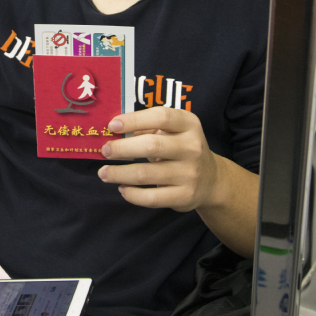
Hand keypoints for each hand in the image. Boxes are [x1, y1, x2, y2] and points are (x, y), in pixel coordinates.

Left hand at [97, 107, 220, 211]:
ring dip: (120, 174)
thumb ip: (148, 127)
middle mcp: (192, 147)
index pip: (161, 117)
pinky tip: (123, 189)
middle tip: (105, 151)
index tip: (112, 125)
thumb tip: (114, 130)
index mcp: (189, 124)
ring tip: (104, 173)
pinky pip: (152, 198)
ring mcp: (190, 173)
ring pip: (146, 174)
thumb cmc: (181, 148)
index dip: (134, 120)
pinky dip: (132, 194)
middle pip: (152, 146)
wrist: (211, 179)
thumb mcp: (173, 131)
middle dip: (122, 149)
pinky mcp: (185, 196)